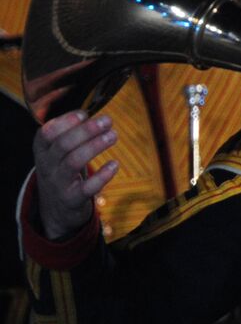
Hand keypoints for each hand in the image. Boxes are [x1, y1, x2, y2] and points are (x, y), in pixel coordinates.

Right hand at [31, 111, 118, 240]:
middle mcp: (47, 166)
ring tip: (113, 136)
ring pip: (73, 162)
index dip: (65, 121)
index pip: (46, 132)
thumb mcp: (58, 152)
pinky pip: (87, 188)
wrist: (56, 209)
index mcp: (42, 150)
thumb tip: (97, 115)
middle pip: (63, 144)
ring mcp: (58, 183)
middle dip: (86, 130)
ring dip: (95, 146)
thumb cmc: (63, 170)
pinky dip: (102, 176)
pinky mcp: (72, 199)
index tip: (85, 114)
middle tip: (107, 120)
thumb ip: (70, 133)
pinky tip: (115, 164)